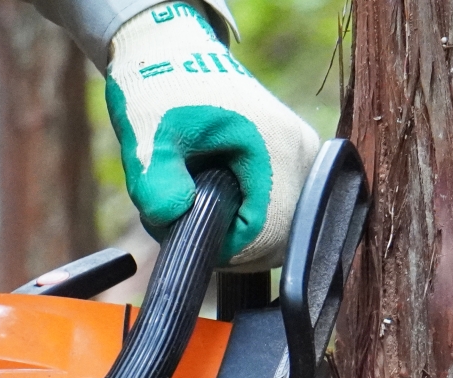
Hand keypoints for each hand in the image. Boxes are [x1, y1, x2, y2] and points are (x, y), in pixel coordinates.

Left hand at [105, 2, 320, 268]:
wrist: (176, 53)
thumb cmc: (162, 88)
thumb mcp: (146, 132)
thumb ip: (154, 180)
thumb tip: (172, 217)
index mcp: (276, 146)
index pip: (267, 234)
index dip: (224, 248)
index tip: (186, 230)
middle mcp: (303, 154)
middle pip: (279, 240)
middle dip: (229, 243)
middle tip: (185, 218)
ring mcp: (307, 160)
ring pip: (281, 233)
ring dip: (237, 233)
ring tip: (199, 203)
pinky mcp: (298, 164)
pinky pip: (281, 216)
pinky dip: (247, 219)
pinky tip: (218, 198)